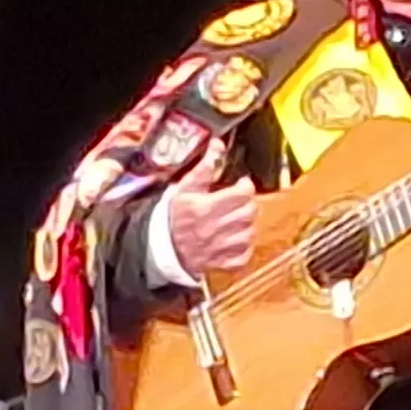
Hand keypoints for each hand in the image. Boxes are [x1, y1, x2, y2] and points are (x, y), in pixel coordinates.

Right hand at [163, 147, 260, 281]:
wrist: (160, 246)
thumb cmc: (174, 214)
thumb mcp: (185, 188)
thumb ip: (204, 168)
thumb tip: (218, 145)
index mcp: (204, 208)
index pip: (241, 194)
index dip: (245, 186)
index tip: (241, 184)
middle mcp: (213, 229)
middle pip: (249, 213)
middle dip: (248, 204)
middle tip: (241, 201)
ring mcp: (218, 249)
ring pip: (250, 234)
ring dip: (247, 225)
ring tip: (238, 219)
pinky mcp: (220, 264)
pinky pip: (244, 256)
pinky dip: (244, 248)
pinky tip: (236, 239)